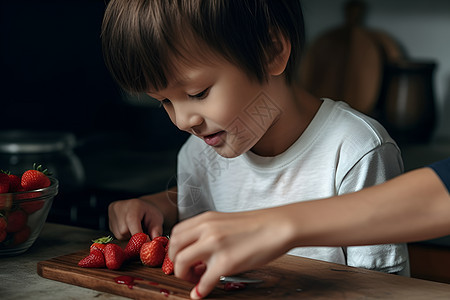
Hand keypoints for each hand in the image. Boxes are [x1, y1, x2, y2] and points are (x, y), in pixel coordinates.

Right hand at [108, 197, 163, 239]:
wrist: (142, 206)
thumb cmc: (150, 213)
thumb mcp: (157, 220)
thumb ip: (156, 231)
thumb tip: (154, 243)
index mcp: (134, 205)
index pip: (132, 223)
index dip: (139, 236)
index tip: (146, 243)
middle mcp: (120, 207)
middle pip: (124, 231)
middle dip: (134, 236)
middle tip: (142, 232)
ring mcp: (112, 213)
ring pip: (119, 235)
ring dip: (128, 236)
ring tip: (135, 228)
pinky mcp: (108, 218)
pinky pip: (115, 233)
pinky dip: (123, 234)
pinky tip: (129, 227)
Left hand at [169, 208, 293, 298]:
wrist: (278, 226)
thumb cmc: (256, 226)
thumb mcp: (225, 223)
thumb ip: (207, 234)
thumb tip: (198, 256)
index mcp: (205, 219)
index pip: (176, 233)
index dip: (175, 249)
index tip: (182, 258)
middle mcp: (206, 230)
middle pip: (174, 248)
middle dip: (175, 263)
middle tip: (186, 271)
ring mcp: (215, 246)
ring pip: (181, 262)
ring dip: (184, 275)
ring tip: (196, 279)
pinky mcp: (226, 262)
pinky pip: (204, 281)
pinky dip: (200, 290)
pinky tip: (203, 292)